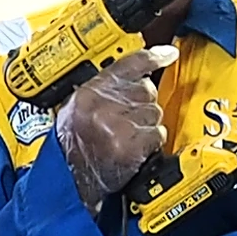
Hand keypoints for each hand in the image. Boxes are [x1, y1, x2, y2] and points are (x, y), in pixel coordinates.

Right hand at [52, 59, 165, 202]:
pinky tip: (133, 149)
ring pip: (155, 112)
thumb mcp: (76, 109)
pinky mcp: (130, 147)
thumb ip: (103, 90)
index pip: (127, 65)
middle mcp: (102, 106)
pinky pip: (157, 134)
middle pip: (146, 89)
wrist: (67, 181)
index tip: (169, 54)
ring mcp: (117, 126)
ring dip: (146, 125)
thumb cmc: (72, 148)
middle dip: (143, 104)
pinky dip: (150, 142)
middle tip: (126, 119)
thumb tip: (137, 75)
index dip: (152, 57)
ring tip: (125, 136)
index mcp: (87, 93)